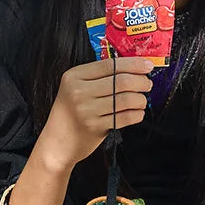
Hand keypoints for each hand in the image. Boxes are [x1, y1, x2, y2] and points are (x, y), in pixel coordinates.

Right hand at [38, 57, 153, 171]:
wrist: (57, 140)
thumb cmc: (71, 111)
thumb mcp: (75, 87)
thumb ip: (98, 77)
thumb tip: (133, 68)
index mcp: (74, 76)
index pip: (110, 64)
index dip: (133, 64)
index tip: (147, 65)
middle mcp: (79, 91)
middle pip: (121, 81)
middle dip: (141, 81)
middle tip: (146, 84)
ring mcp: (87, 110)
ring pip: (126, 99)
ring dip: (141, 99)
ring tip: (141, 100)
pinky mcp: (95, 127)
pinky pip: (125, 117)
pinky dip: (137, 114)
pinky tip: (137, 113)